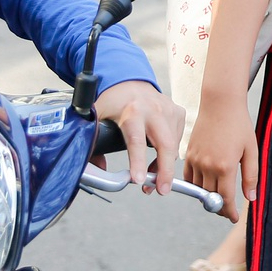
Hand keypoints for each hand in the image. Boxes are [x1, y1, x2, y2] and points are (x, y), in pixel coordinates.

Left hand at [92, 81, 185, 196]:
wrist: (129, 80)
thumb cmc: (113, 100)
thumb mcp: (96, 117)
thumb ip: (93, 143)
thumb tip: (100, 170)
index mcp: (132, 111)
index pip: (137, 140)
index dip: (138, 162)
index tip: (138, 179)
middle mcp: (153, 110)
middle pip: (165, 144)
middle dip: (165, 170)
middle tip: (161, 190)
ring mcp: (168, 111)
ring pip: (173, 145)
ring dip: (165, 166)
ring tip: (153, 178)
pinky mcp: (177, 112)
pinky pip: (177, 139)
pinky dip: (170, 153)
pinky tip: (160, 157)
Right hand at [181, 91, 257, 222]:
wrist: (220, 103)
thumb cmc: (239, 124)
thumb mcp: (251, 150)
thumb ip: (251, 176)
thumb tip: (250, 198)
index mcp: (225, 166)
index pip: (225, 199)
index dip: (229, 212)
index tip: (233, 218)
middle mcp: (207, 166)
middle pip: (210, 197)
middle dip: (219, 207)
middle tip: (227, 210)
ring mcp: (196, 160)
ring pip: (198, 189)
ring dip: (206, 197)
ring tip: (217, 198)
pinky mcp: (188, 154)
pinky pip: (189, 177)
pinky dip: (195, 185)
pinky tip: (205, 184)